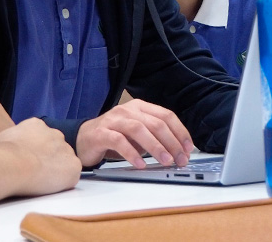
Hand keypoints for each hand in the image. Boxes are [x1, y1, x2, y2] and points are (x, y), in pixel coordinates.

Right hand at [0, 118, 79, 195]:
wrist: (13, 165)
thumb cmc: (0, 153)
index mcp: (37, 125)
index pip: (40, 137)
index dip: (34, 151)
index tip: (26, 160)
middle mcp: (55, 134)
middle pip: (55, 148)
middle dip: (47, 159)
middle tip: (34, 172)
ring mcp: (67, 150)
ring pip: (64, 162)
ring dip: (56, 171)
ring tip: (40, 181)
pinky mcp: (74, 167)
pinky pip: (71, 176)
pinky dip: (63, 183)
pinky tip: (50, 187)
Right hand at [76, 98, 193, 168]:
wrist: (83, 139)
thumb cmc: (114, 137)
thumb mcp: (138, 134)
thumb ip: (154, 137)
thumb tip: (178, 152)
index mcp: (140, 107)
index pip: (166, 115)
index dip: (180, 132)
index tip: (188, 148)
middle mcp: (128, 110)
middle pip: (155, 123)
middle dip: (171, 142)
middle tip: (179, 159)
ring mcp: (113, 120)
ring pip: (139, 129)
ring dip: (155, 146)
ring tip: (165, 161)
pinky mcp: (101, 133)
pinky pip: (119, 141)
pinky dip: (132, 153)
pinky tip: (141, 164)